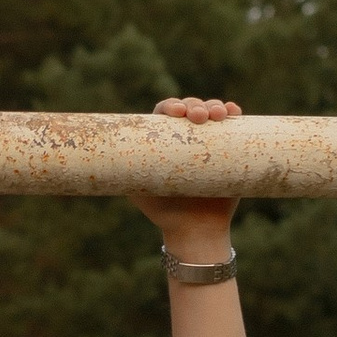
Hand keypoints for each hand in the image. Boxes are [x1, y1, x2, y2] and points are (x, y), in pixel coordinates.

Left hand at [131, 95, 241, 258]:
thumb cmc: (165, 211)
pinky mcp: (230, 148)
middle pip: (189, 108)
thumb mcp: (140, 190)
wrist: (196, 230)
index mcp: (164, 140)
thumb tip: (104, 161)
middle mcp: (187, 136)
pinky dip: (232, 114)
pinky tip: (232, 112)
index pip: (164, 114)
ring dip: (214, 106)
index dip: (170, 106)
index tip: (175, 113)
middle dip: (194, 105)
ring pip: (211, 112)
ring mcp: (209, 140)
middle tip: (198, 116)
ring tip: (218, 115)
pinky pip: (232, 126)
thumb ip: (125, 173)